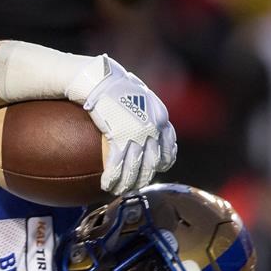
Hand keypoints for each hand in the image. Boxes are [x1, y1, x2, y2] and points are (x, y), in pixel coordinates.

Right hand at [66, 56, 176, 194]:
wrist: (101, 79)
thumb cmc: (114, 86)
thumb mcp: (138, 96)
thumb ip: (144, 113)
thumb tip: (140, 123)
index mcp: (161, 118)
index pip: (169, 148)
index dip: (162, 164)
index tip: (153, 171)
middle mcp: (154, 128)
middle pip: (153, 163)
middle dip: (143, 180)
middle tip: (132, 188)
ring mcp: (137, 133)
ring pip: (135, 168)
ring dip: (126, 184)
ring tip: (118, 191)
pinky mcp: (119, 136)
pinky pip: (116, 164)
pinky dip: (112, 177)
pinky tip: (106, 185)